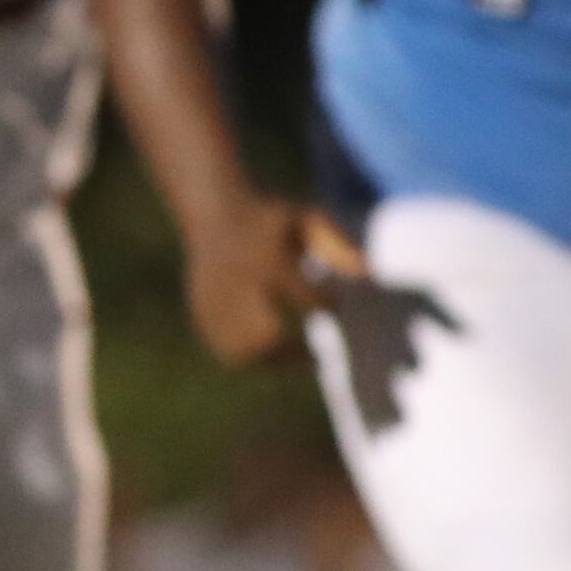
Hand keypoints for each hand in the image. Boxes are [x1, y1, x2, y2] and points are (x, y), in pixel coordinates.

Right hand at [181, 190, 362, 367]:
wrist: (215, 212)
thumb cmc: (270, 221)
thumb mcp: (307, 220)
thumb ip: (338, 246)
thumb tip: (369, 275)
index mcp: (269, 260)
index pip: (307, 297)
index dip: (327, 305)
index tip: (334, 304)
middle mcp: (240, 283)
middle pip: (265, 334)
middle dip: (290, 350)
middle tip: (310, 353)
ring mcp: (215, 299)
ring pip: (241, 349)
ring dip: (267, 358)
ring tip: (287, 353)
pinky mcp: (201, 310)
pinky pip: (222, 346)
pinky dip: (244, 354)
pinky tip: (261, 347)